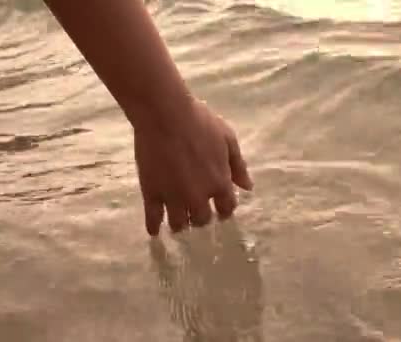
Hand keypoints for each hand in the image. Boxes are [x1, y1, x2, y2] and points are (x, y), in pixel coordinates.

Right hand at [133, 99, 252, 235]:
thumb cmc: (200, 122)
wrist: (165, 115)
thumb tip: (248, 187)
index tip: (221, 208)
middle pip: (203, 219)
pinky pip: (153, 218)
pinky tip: (154, 231)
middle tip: (198, 213)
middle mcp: (198, 196)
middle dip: (202, 217)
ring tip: (179, 222)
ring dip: (181, 224)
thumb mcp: (228, 139)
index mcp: (220, 183)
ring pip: (179, 223)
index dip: (224, 209)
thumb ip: (238, 165)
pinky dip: (154, 226)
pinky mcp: (152, 193)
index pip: (227, 208)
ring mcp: (173, 197)